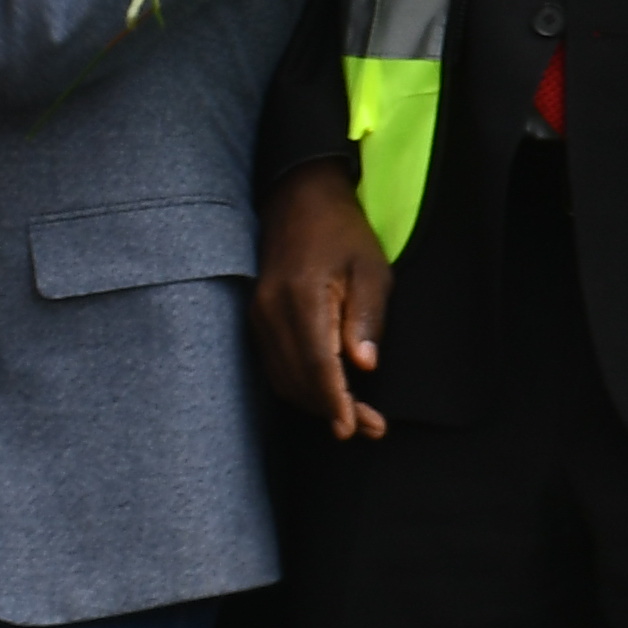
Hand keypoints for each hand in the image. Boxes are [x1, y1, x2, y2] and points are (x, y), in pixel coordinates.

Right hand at [250, 160, 392, 439]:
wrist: (298, 200)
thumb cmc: (343, 232)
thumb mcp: (371, 269)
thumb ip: (366, 318)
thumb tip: (363, 366)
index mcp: (301, 298)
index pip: (315, 364)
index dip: (334, 400)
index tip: (352, 428)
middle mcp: (270, 312)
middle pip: (297, 378)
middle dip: (332, 409)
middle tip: (371, 428)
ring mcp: (258, 317)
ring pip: (283, 377)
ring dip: (316, 402)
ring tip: (356, 418)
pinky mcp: (256, 319)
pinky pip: (276, 364)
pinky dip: (301, 385)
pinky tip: (328, 394)